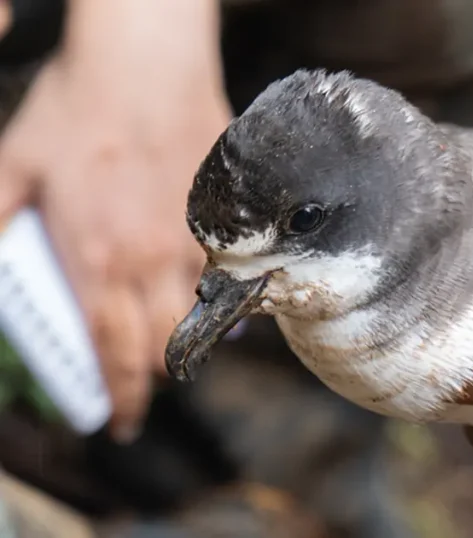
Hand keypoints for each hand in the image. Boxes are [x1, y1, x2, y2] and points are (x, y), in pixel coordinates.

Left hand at [0, 0, 229, 441]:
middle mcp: (153, 260)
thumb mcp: (12, 166)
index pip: (112, 352)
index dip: (117, 396)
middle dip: (152, 382)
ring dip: (183, 346)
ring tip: (168, 352)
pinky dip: (216, 304)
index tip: (116, 422)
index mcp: (98, 258)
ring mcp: (196, 241)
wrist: (148, 64)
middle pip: (165, 348)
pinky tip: (204, 300)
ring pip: (200, 320)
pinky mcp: (224, 220)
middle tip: (138, 393)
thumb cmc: (80, 108)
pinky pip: (226, 281)